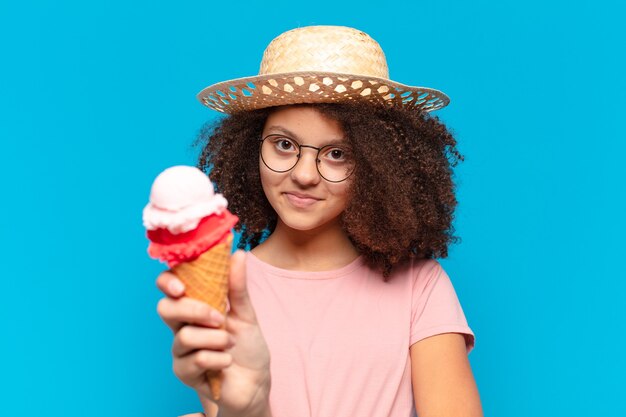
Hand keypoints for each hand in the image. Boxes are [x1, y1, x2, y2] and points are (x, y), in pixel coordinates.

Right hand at [157, 250, 271, 416]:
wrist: (256, 381)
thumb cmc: (247, 345)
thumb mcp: (246, 312)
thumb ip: (237, 285)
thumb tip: (238, 253)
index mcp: (194, 306)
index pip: (169, 287)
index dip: (168, 282)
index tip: (181, 287)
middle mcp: (182, 326)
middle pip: (165, 309)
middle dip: (195, 310)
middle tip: (219, 318)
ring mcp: (181, 350)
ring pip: (185, 336)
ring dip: (217, 339)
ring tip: (231, 344)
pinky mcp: (185, 373)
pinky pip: (196, 360)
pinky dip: (219, 359)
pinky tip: (227, 362)